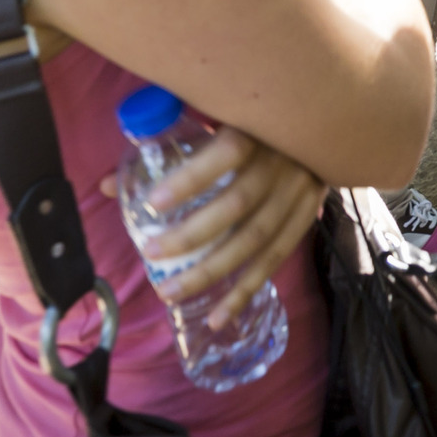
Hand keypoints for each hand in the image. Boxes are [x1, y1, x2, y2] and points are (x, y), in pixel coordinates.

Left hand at [119, 126, 323, 324]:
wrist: (328, 121)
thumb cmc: (257, 119)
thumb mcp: (219, 118)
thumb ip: (166, 148)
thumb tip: (107, 186)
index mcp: (259, 129)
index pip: (227, 153)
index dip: (191, 178)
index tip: (153, 203)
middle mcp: (282, 162)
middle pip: (237, 205)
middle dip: (192, 236)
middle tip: (152, 254)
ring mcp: (299, 192)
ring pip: (255, 241)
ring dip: (212, 271)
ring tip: (170, 293)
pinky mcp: (307, 216)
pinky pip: (275, 260)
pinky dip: (246, 291)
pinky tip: (218, 317)